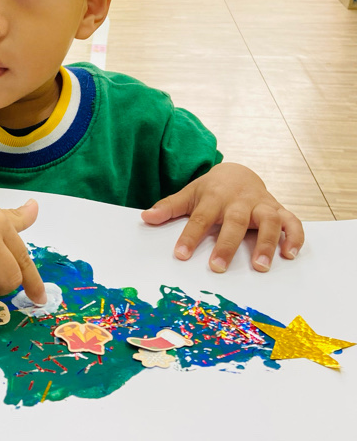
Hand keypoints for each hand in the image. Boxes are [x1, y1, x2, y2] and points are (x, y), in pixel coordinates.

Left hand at [141, 162, 303, 272]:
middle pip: (235, 222)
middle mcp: (240, 201)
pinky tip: (290, 255)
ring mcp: (262, 205)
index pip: (201, 218)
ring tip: (261, 266)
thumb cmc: (212, 190)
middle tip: (217, 267)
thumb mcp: (189, 194)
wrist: (238, 173)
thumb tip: (146, 217)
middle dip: (227, 245)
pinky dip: (295, 237)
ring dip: (267, 243)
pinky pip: (292, 222)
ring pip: (268, 221)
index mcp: (215, 197)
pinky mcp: (279, 210)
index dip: (191, 236)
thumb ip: (169, 207)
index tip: (181, 255)